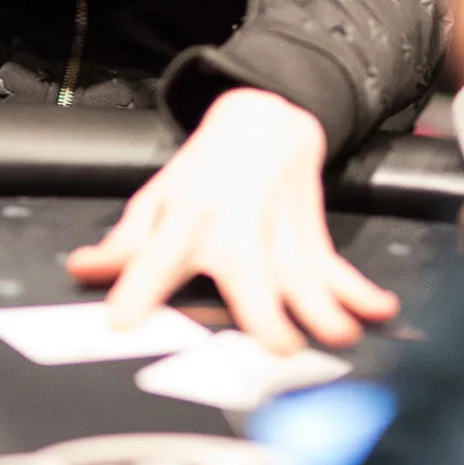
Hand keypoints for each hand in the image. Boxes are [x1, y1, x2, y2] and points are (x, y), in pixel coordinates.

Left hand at [66, 88, 399, 353]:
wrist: (265, 117)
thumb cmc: (205, 167)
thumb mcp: (158, 196)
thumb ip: (124, 242)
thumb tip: (82, 270)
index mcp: (187, 219)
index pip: (156, 255)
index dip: (136, 287)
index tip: (122, 323)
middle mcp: (235, 228)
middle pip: (249, 273)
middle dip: (262, 311)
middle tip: (277, 347)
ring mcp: (278, 232)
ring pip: (302, 275)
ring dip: (322, 307)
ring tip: (336, 336)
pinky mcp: (310, 235)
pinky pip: (337, 268)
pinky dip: (361, 291)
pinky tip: (380, 312)